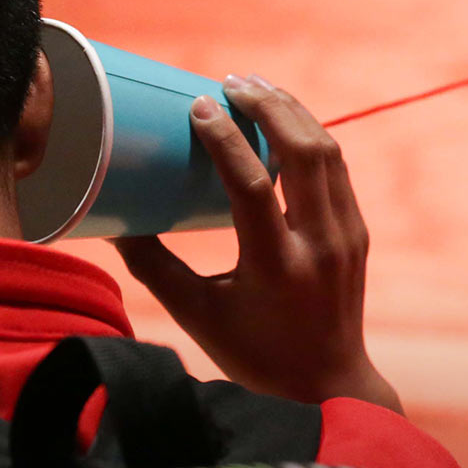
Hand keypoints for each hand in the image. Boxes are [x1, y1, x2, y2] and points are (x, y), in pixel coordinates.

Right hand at [113, 75, 402, 412]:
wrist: (327, 384)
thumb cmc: (253, 354)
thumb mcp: (196, 314)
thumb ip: (153, 267)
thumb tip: (112, 222)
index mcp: (276, 267)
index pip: (251, 187)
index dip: (225, 140)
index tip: (199, 105)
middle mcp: (319, 246)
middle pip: (303, 153)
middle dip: (269, 107)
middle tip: (231, 83)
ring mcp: (345, 237)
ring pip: (328, 152)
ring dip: (293, 113)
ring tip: (257, 88)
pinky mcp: (356, 233)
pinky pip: (336, 169)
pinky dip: (310, 137)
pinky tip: (285, 121)